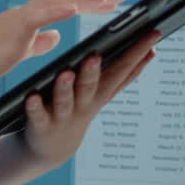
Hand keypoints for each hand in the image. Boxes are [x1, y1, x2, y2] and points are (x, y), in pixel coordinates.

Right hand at [0, 0, 125, 94]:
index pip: (64, 2)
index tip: (112, 0)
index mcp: (28, 19)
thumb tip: (57, 35)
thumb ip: (37, 41)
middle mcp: (25, 13)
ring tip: (107, 0)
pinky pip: (39, 14)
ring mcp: (18, 19)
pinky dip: (59, 8)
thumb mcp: (17, 51)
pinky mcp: (12, 30)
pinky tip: (77, 8)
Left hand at [21, 29, 160, 169]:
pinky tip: (31, 98)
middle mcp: (84, 104)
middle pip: (91, 86)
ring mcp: (63, 116)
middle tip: (95, 56)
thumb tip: (152, 50)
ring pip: (65, 100)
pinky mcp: (41, 125)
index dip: (138, 53)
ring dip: (65, 88)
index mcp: (100, 92)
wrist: (52, 149)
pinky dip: (35, 107)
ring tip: (65, 73)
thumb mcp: (104, 92)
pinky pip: (37, 115)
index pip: (122, 70)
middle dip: (93, 72)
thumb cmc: (80, 109)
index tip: (152, 34)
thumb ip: (125, 74)